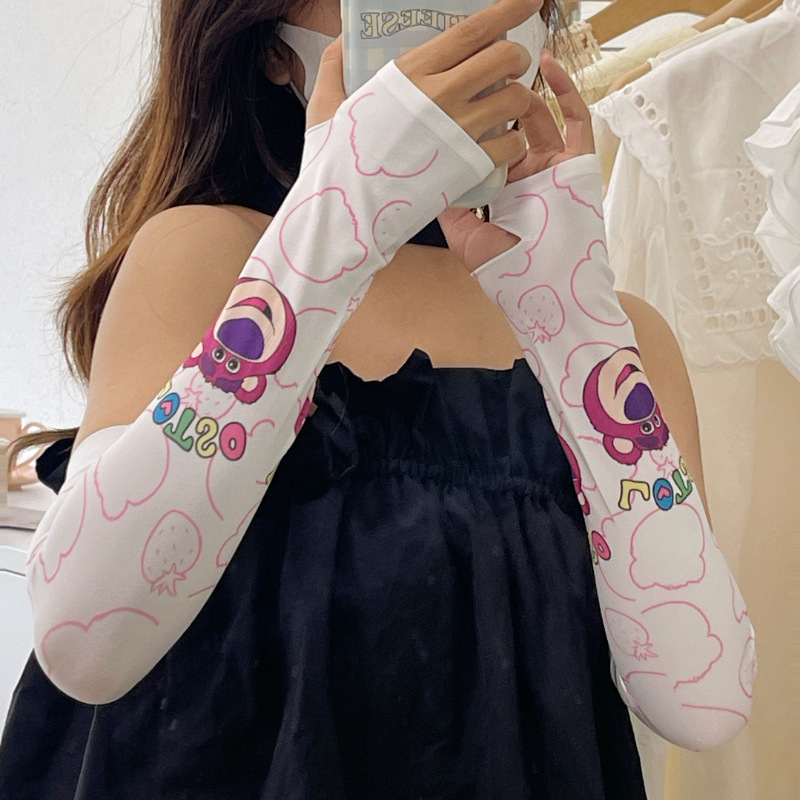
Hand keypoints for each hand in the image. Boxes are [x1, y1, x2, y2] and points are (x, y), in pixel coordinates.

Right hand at [308, 0, 540, 171]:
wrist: (348, 212)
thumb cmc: (336, 162)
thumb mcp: (325, 105)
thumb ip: (334, 67)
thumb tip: (341, 40)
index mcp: (411, 73)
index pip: (473, 29)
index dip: (508, 10)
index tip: (527, 0)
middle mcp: (441, 96)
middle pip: (505, 58)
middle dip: (517, 57)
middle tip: (509, 68)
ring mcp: (458, 132)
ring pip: (516, 100)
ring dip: (518, 100)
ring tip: (505, 109)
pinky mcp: (468, 166)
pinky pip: (512, 144)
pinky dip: (512, 143)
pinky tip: (500, 145)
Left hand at [438, 50, 595, 272]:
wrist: (541, 286)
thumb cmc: (506, 268)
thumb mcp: (463, 235)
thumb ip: (450, 204)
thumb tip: (428, 176)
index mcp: (502, 187)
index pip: (487, 144)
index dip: (473, 120)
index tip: (453, 99)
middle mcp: (526, 172)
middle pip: (509, 126)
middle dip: (493, 101)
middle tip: (474, 80)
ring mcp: (552, 165)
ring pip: (538, 117)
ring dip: (520, 92)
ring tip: (501, 71)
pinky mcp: (577, 162)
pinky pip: (576, 119)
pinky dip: (565, 90)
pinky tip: (547, 66)